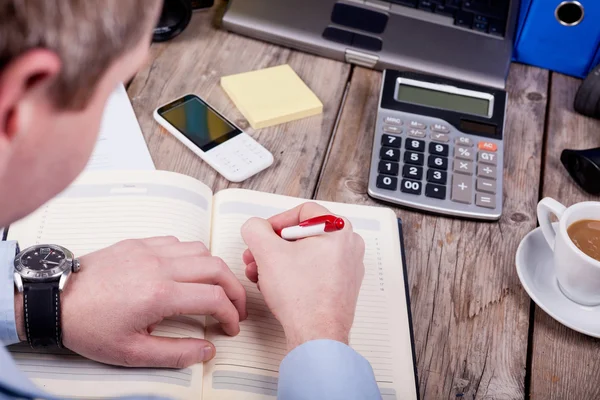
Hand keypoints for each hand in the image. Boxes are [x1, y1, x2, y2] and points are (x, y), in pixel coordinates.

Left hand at [16, 237, 246, 367]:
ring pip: (200, 250)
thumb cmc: (88, 325)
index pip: (214, 298)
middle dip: (234, 289)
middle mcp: (159, 266)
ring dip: (214, 270)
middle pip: (216, 268)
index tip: (230, 326)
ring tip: (213, 289)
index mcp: (159, 295)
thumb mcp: (131, 352)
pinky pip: (177, 242)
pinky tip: (185, 272)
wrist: (55, 300)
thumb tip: (206, 350)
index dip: (231, 314)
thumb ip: (175, 353)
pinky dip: (191, 256)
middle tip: (234, 307)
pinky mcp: (139, 243)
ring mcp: (149, 250)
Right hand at [241, 203, 364, 350]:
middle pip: (303, 235)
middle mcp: (349, 245)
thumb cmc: (303, 297)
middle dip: (274, 246)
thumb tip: (255, 227)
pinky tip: (279, 286)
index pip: (302, 212)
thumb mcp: (267, 253)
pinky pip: (315, 271)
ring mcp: (348, 267)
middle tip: (258, 256)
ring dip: (280, 261)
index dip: (276, 222)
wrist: (316, 334)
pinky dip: (295, 274)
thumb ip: (255, 229)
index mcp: (338, 229)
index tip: (264, 235)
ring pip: (307, 254)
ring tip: (263, 274)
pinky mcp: (343, 286)